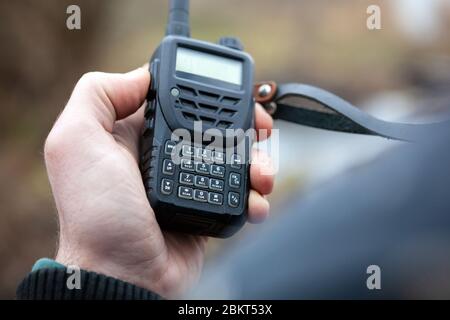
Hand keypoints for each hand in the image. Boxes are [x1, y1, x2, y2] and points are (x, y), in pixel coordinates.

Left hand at [44, 67, 274, 297]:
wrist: (124, 276)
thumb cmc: (97, 214)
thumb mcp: (77, 142)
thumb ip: (99, 95)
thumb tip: (142, 75)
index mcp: (134, 134)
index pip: (179, 99)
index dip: (208, 91)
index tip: (234, 92)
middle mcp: (163, 155)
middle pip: (215, 126)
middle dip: (245, 124)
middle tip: (262, 129)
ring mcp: (188, 182)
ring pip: (235, 158)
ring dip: (258, 161)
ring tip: (263, 174)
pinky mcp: (206, 208)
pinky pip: (239, 194)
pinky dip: (255, 195)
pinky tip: (256, 200)